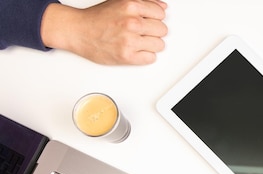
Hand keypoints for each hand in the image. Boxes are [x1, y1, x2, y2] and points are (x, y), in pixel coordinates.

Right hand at [41, 0, 167, 64]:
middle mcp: (132, 22)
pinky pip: (151, 58)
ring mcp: (130, 40)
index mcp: (131, 6)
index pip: (161, 14)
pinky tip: (135, 50)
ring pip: (159, 45)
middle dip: (154, 31)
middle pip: (162, 30)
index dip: (155, 18)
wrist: (78, 31)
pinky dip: (145, 56)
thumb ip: (144, 3)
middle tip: (141, 32)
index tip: (147, 21)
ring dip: (151, 44)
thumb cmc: (97, 18)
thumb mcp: (120, 2)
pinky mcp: (127, 56)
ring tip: (138, 41)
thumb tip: (162, 6)